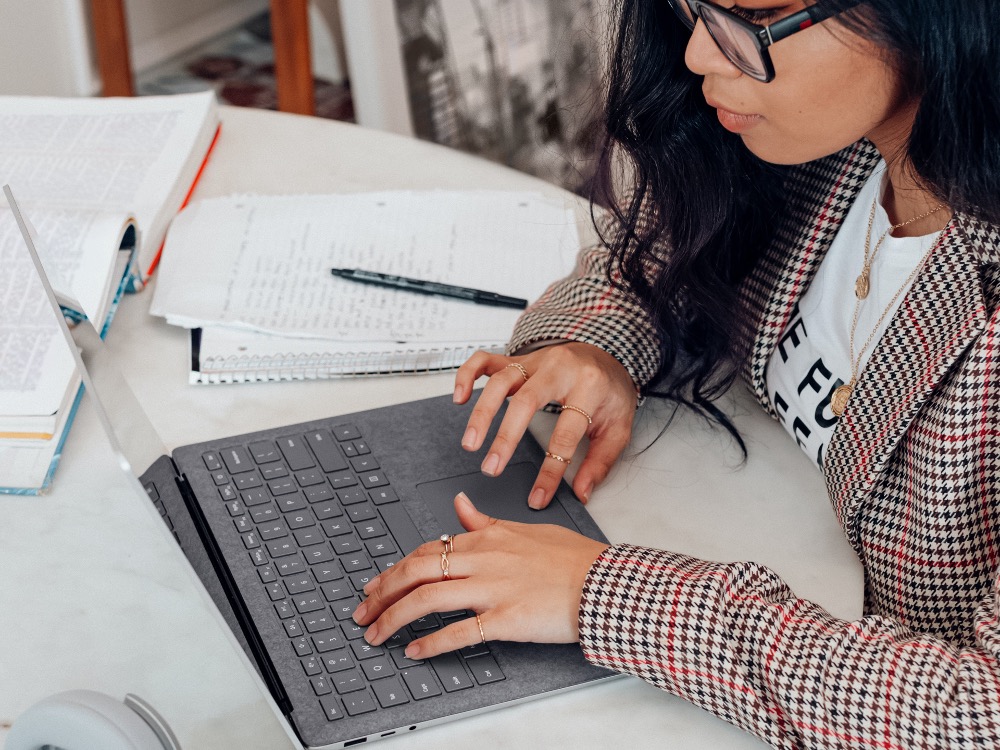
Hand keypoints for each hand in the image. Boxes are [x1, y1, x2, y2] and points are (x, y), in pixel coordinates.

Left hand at [352, 492, 608, 659]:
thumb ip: (485, 522)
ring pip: (427, 598)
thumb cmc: (570, 558)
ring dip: (394, 617)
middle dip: (382, 592)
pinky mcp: (505, 619)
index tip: (377, 584)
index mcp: (485, 538)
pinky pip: (459, 631)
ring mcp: (492, 589)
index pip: (427, 550)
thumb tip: (460, 505)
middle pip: (416, 571)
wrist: (602, 582)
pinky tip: (414, 650)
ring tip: (375, 633)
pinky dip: (431, 642)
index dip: (395, 569)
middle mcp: (482, 560)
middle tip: (362, 610)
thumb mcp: (524, 529)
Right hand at [453, 343, 637, 507]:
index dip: (550, 470)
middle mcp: (559, 369)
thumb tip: (582, 492)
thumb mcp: (618, 427)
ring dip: (482, 413)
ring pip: (501, 381)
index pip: (565, 434)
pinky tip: (460, 397)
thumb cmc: (609, 392)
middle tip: (491, 468)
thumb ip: (600, 462)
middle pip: (526, 401)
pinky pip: (486, 359)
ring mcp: (536, 361)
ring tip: (470, 442)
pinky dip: (468, 375)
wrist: (608, 356)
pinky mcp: (519, 359)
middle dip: (505, 437)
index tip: (537, 496)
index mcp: (589, 386)